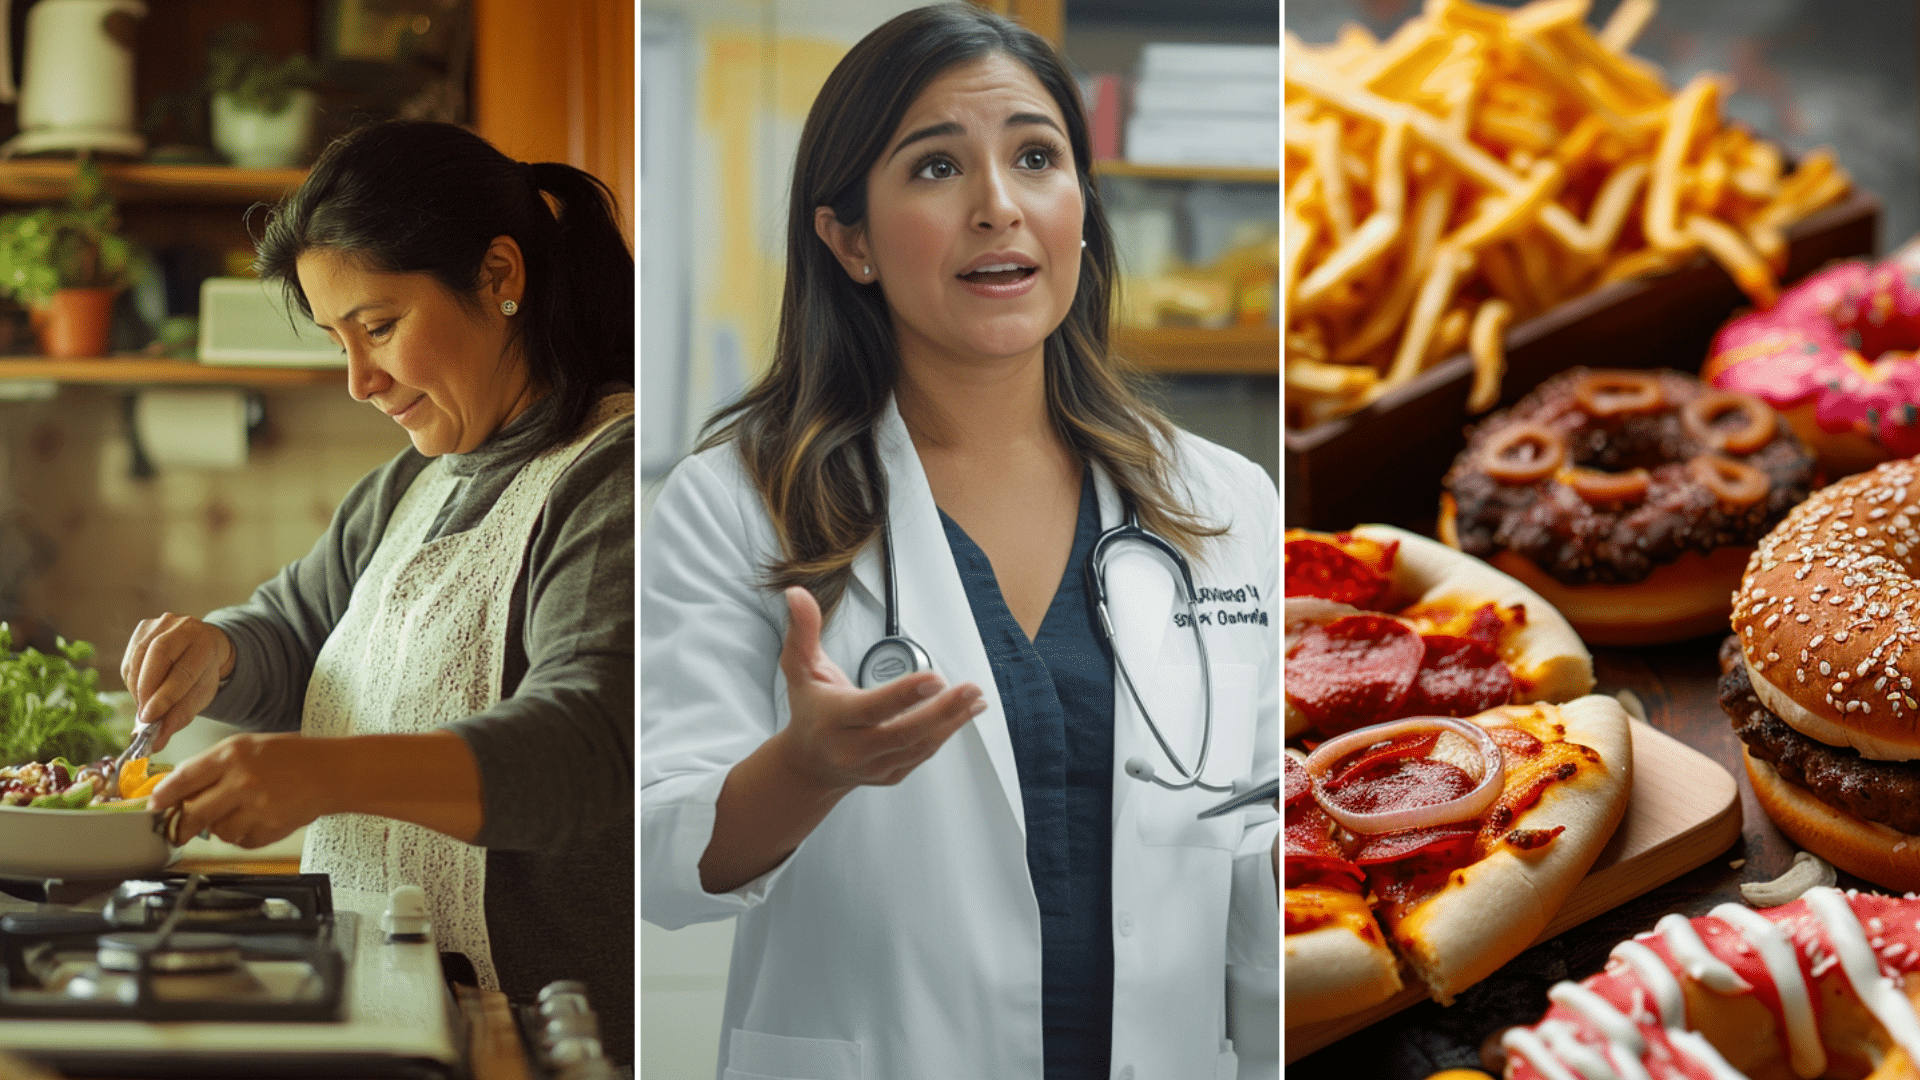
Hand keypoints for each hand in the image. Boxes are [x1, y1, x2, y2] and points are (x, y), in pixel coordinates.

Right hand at [121, 613, 234, 751]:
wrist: (203, 647)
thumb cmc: (202, 674)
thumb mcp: (201, 696)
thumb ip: (180, 717)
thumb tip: (155, 743)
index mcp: (206, 644)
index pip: (183, 672)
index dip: (164, 696)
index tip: (150, 718)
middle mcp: (185, 627)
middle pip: (158, 656)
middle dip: (146, 690)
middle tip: (143, 716)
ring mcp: (162, 623)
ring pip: (139, 656)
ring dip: (136, 687)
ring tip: (144, 706)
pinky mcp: (144, 627)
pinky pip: (130, 657)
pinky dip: (131, 679)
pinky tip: (140, 690)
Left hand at [148, 732, 324, 848]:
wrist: (331, 772)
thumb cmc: (290, 756)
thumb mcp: (247, 747)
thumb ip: (211, 765)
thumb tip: (177, 788)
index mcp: (233, 755)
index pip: (183, 779)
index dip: (163, 797)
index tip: (154, 807)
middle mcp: (242, 781)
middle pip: (193, 812)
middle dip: (182, 824)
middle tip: (179, 829)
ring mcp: (257, 807)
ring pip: (217, 831)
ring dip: (220, 827)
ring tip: (238, 813)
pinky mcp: (270, 828)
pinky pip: (241, 842)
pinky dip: (243, 835)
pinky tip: (257, 819)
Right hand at [773, 586, 982, 790]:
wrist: (809, 763)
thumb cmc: (809, 709)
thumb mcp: (800, 668)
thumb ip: (803, 630)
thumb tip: (797, 594)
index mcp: (832, 720)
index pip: (872, 708)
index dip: (904, 695)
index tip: (934, 678)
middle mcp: (852, 748)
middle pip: (902, 734)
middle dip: (941, 712)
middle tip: (969, 689)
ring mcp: (874, 766)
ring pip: (918, 746)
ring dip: (951, 721)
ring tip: (974, 698)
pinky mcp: (891, 774)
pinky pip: (923, 754)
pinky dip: (946, 733)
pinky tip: (965, 712)